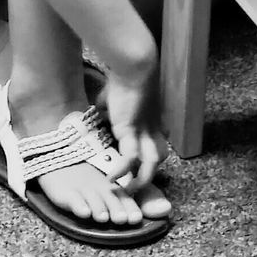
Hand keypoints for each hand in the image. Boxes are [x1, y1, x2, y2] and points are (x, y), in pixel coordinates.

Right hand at [101, 50, 168, 192]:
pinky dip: (121, 170)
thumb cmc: (124, 76)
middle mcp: (152, 128)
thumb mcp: (115, 95)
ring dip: (140, 179)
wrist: (133, 65)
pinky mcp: (132, 131)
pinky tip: (111, 179)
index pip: (156, 143)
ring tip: (126, 191)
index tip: (138, 165)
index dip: (149, 154)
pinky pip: (130, 157)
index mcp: (151, 119)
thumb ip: (108, 104)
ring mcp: (144, 131)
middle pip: (159, 155)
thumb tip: (98, 104)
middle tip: (133, 184)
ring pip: (152, 163)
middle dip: (149, 171)